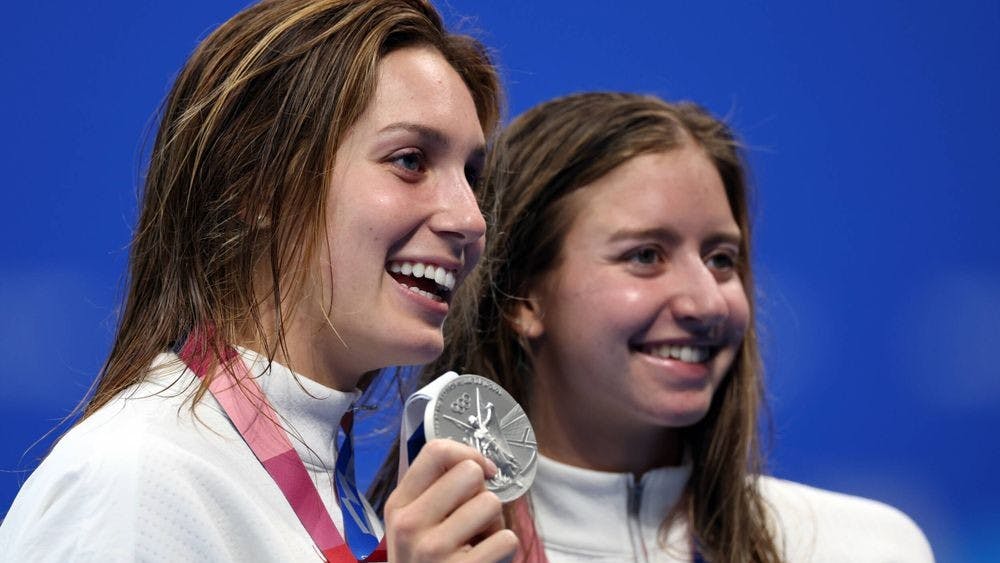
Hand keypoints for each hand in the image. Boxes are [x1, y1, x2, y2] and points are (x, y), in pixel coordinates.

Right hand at [384, 439, 518, 561]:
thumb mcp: (416, 526)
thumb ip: (437, 492)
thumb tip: (479, 463)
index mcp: (398, 506)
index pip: (435, 452)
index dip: (469, 453)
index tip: (483, 470)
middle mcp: (409, 525)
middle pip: (470, 473)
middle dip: (482, 494)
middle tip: (473, 522)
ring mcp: (433, 550)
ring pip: (491, 503)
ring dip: (494, 525)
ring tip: (477, 545)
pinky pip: (506, 539)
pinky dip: (504, 552)